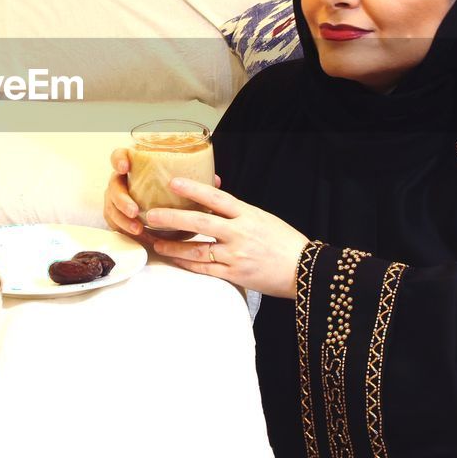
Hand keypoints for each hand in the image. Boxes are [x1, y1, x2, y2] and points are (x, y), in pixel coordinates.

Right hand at [102, 149, 221, 249]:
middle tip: (134, 210)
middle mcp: (124, 182)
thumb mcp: (184, 187)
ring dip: (123, 219)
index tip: (125, 167)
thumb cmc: (171, 194)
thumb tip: (215, 180)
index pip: (121, 156)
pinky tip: (137, 236)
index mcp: (137, 168)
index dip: (119, 159)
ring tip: (138, 229)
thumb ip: (196, 181)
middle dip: (121, 199)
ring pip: (111, 207)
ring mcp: (118, 200)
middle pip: (114, 185)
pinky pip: (115, 223)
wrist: (164, 212)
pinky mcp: (118, 217)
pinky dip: (125, 230)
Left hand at [146, 178, 308, 299]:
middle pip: (199, 223)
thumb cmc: (284, 241)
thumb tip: (210, 199)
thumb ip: (237, 210)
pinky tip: (174, 259)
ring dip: (173, 246)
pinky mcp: (235, 274)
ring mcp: (236, 255)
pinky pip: (204, 269)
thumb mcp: (262, 217)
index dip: (193, 189)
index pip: (216, 198)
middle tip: (151, 215)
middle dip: (172, 218)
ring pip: (196, 249)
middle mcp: (240, 233)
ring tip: (156, 241)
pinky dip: (186, 263)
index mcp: (248, 214)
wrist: (305, 270)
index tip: (173, 183)